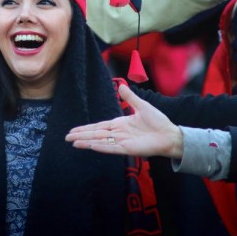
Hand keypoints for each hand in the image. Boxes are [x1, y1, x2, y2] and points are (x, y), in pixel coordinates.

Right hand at [65, 84, 183, 157]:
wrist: (170, 134)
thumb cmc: (158, 121)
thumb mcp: (142, 106)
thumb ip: (130, 98)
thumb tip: (121, 85)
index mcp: (120, 124)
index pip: (99, 126)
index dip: (86, 128)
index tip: (74, 130)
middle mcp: (118, 134)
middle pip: (96, 134)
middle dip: (81, 135)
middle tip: (67, 137)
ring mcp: (122, 142)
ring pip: (100, 142)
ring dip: (87, 142)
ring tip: (73, 143)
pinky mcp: (128, 149)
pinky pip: (111, 148)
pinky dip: (101, 147)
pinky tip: (91, 146)